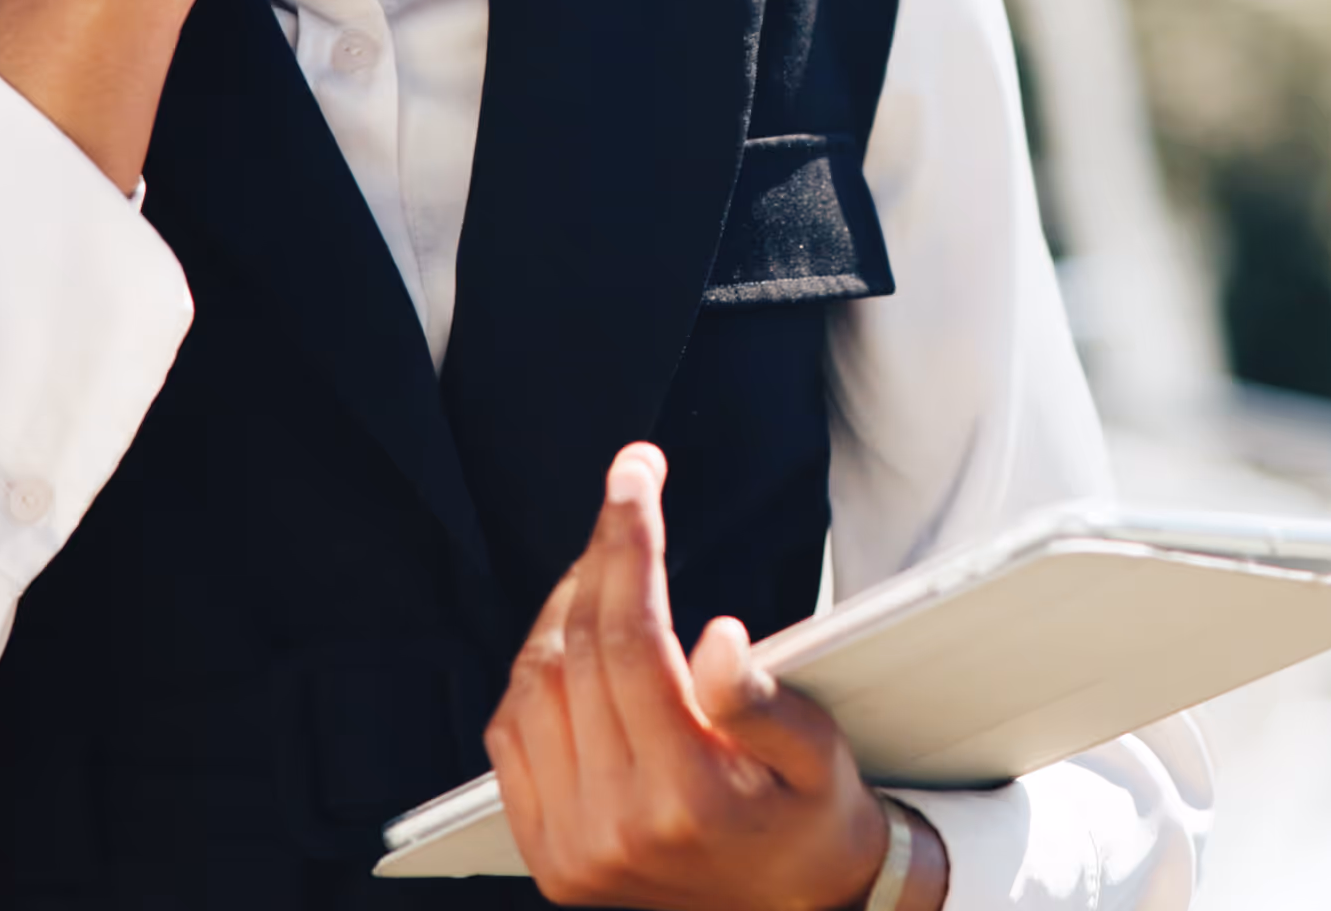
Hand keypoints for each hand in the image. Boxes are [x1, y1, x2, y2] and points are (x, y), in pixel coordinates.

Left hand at [491, 446, 948, 910]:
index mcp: (686, 799)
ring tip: (607, 567)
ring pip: (534, 686)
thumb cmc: (811, 822)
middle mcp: (614, 827)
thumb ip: (765, 701)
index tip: (637, 475)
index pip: (633, 639)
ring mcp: (570, 846)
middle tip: (628, 494)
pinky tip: (574, 639)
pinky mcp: (546, 854)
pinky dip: (536, 673)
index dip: (629, 543)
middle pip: (580, 651)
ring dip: (563, 609)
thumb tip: (718, 638)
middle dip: (601, 556)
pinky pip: (511, 736)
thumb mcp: (819, 758)